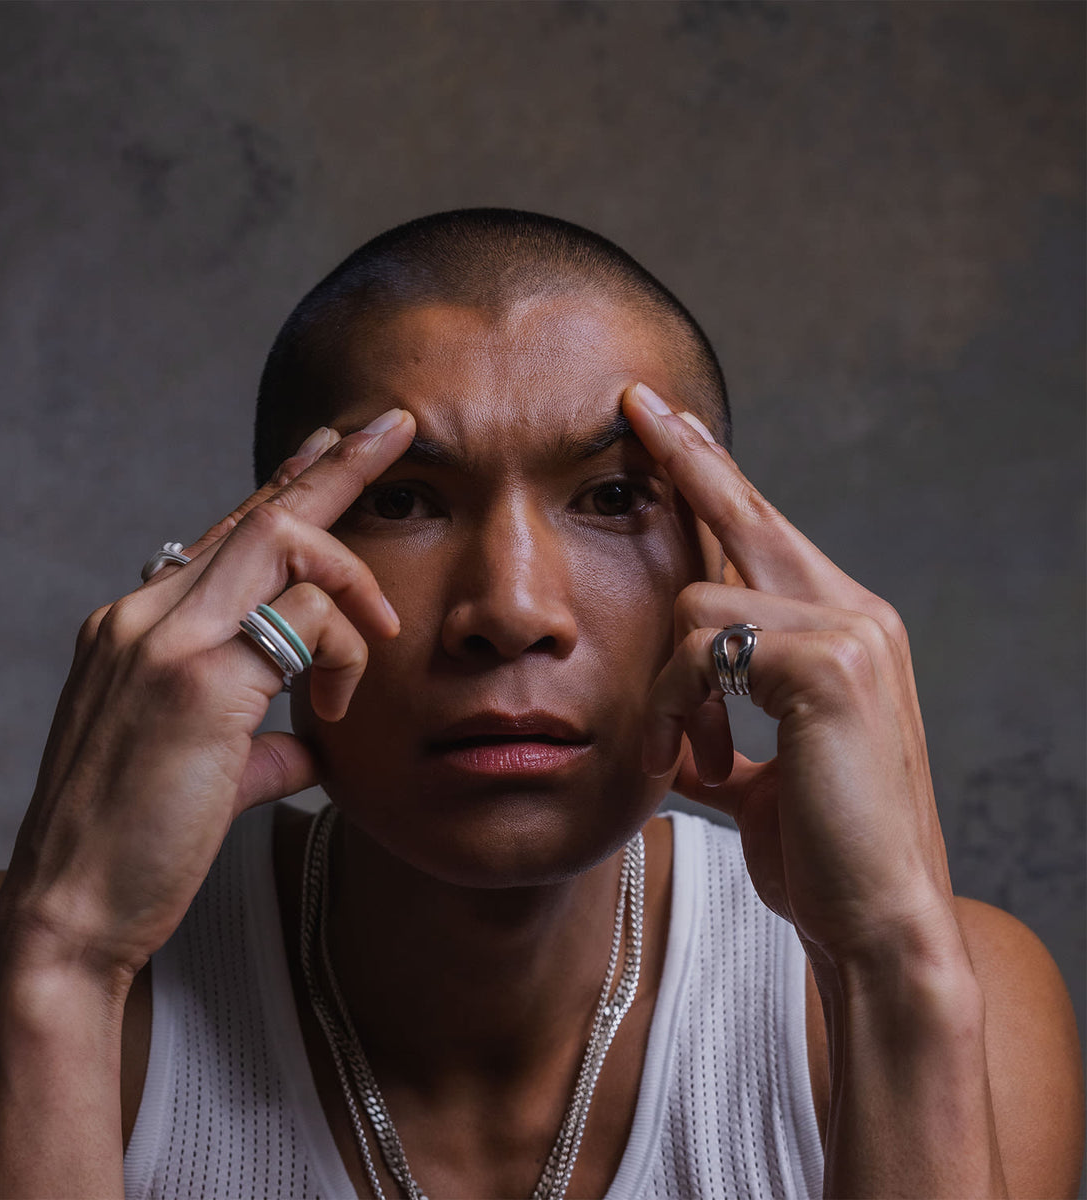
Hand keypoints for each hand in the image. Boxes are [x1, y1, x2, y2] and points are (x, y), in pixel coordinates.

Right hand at [0, 409, 415, 979]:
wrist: (73, 913)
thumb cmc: (136, 845)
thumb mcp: (205, 772)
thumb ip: (259, 742)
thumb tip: (312, 745)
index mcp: (136, 626)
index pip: (225, 534)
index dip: (284, 485)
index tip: (328, 444)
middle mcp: (141, 615)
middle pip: (259, 512)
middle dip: (336, 464)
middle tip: (394, 425)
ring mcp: (162, 640)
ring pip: (282, 542)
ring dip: (352, 580)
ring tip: (380, 635)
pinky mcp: (195, 681)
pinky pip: (303, 621)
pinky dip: (344, 651)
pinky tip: (341, 704)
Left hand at [624, 384, 954, 963]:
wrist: (878, 920)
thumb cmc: (823, 849)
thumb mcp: (763, 773)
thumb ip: (725, 731)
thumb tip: (678, 728)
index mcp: (843, 629)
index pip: (765, 534)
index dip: (715, 479)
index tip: (670, 430)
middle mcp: (855, 612)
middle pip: (747, 511)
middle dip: (684, 457)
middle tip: (634, 403)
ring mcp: (847, 631)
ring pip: (698, 599)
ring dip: (664, 687)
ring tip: (673, 753)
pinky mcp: (826, 664)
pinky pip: (698, 649)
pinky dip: (670, 709)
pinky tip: (683, 763)